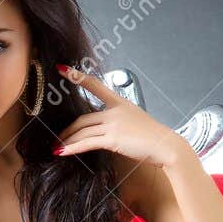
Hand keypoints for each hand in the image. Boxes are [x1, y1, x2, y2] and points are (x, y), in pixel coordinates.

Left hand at [53, 63, 184, 168]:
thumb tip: (109, 129)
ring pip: (82, 131)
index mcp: (120, 102)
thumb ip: (120, 121)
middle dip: (68, 130)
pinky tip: (62, 152)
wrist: (165, 146)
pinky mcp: (113, 138)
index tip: (62, 68)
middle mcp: (114, 111)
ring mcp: (113, 124)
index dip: (77, 76)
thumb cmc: (153, 137)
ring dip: (67, 141)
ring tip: (57, 148)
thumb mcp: (136, 121)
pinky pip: (87, 143)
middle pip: (83, 118)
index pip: (95, 85)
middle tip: (57, 138)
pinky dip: (72, 148)